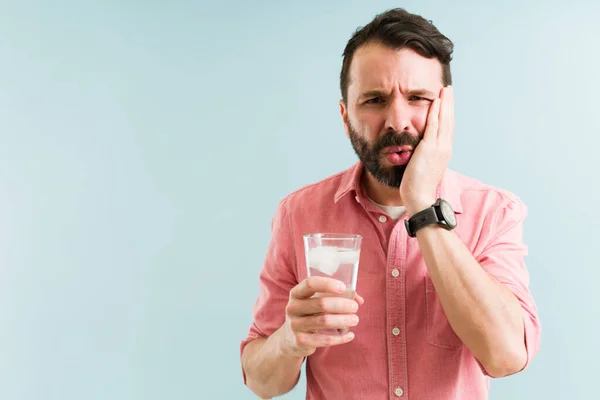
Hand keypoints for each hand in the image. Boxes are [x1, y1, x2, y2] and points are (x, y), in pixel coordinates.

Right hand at [280, 276, 363, 357]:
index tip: (343, 288)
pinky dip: (340, 338)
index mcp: (297, 293)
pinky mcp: (300, 341)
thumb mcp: (316, 302)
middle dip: (342, 305)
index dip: (327, 284)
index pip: (310, 284)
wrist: (290, 339)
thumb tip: (358, 299)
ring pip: (324, 321)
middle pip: (321, 303)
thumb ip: (337, 297)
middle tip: (355, 307)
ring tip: (355, 319)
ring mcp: (295, 325)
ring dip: (343, 320)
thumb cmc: (309, 314)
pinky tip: (350, 335)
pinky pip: (324, 340)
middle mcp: (293, 308)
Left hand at [400, 85, 454, 215]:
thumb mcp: (424, 167)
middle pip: (449, 121)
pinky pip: (433, 126)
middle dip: (449, 104)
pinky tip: (435, 102)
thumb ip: (424, 155)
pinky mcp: (429, 148)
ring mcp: (438, 148)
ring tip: (445, 90)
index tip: (446, 102)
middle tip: (449, 89)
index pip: (447, 128)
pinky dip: (435, 113)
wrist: (419, 196)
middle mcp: (445, 148)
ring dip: (444, 103)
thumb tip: (419, 150)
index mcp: (444, 152)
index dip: (448, 114)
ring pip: (444, 120)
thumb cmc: (418, 186)